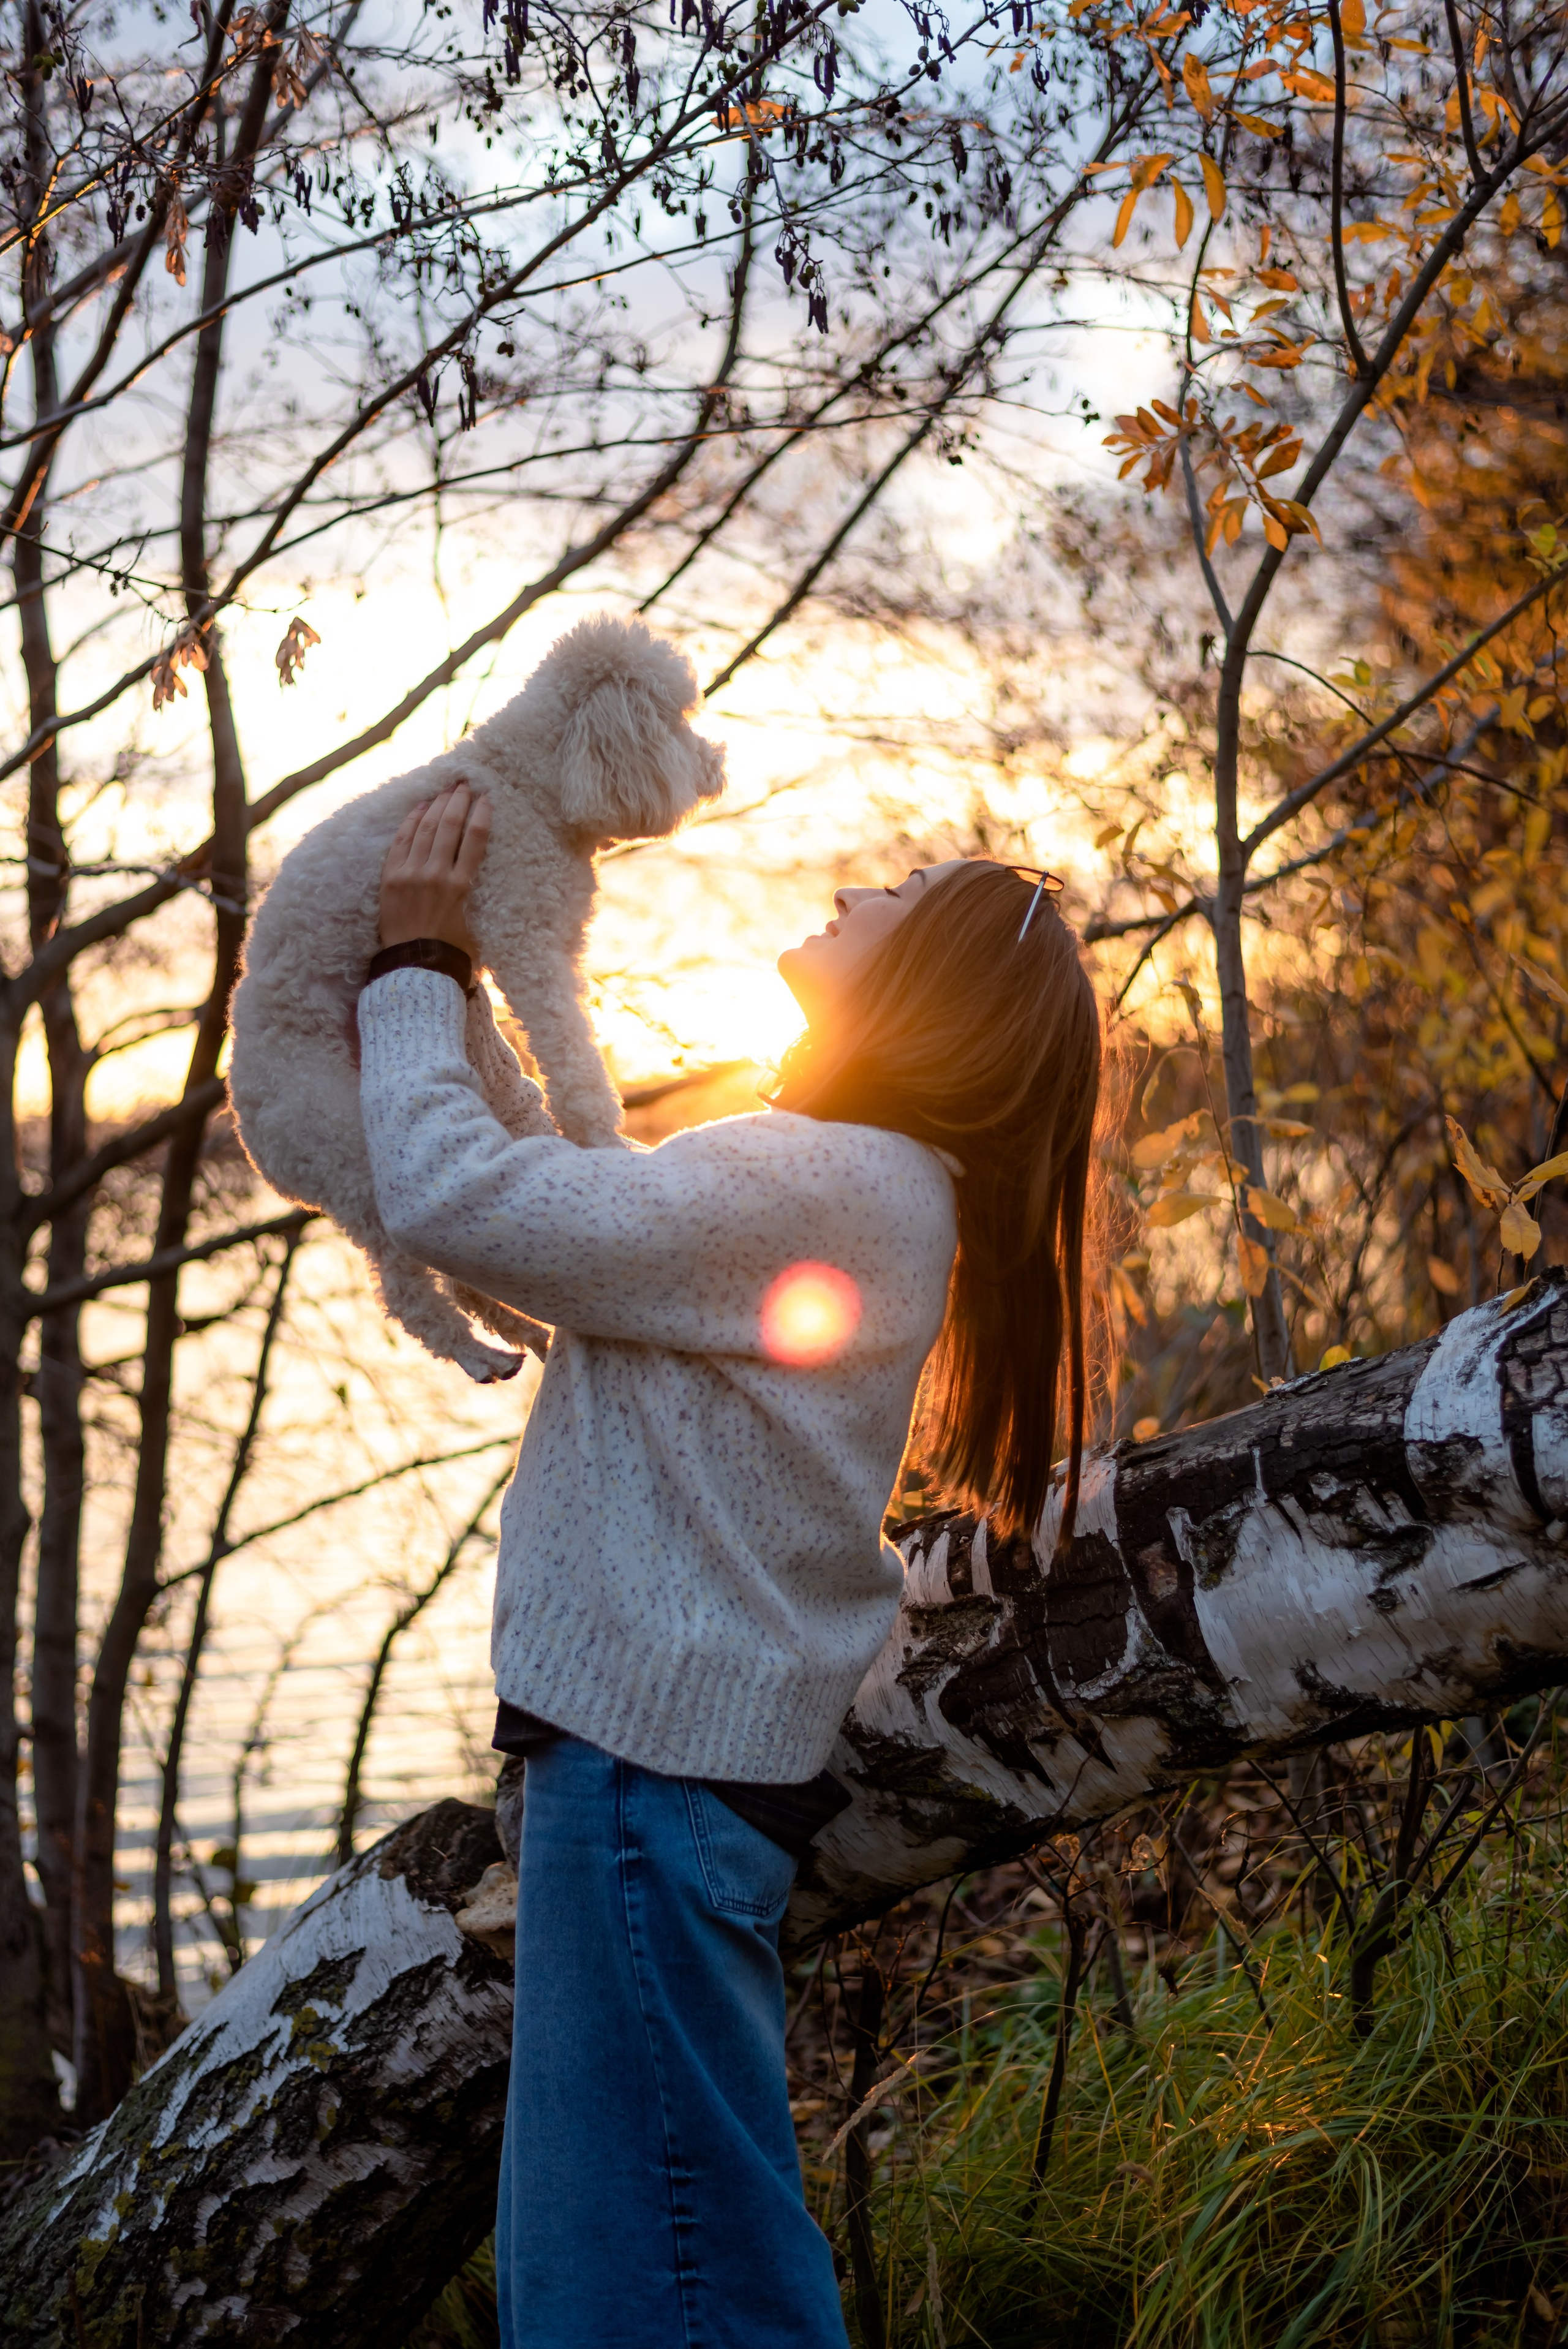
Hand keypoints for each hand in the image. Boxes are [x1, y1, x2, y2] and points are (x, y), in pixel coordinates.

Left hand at [379, 781, 491, 957]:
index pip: (474, 840)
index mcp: (460, 887)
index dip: (481, 815)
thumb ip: (472, 897)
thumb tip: (478, 878)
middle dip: (458, 800)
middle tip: (464, 783)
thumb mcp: (473, 924)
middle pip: (449, 826)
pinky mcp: (390, 877)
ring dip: (436, 805)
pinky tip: (419, 808)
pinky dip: (411, 821)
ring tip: (445, 789)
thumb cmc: (449, 951)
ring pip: (425, 829)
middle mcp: (435, 875)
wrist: (412, 967)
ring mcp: (410, 874)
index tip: (486, 798)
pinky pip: (401, 841)